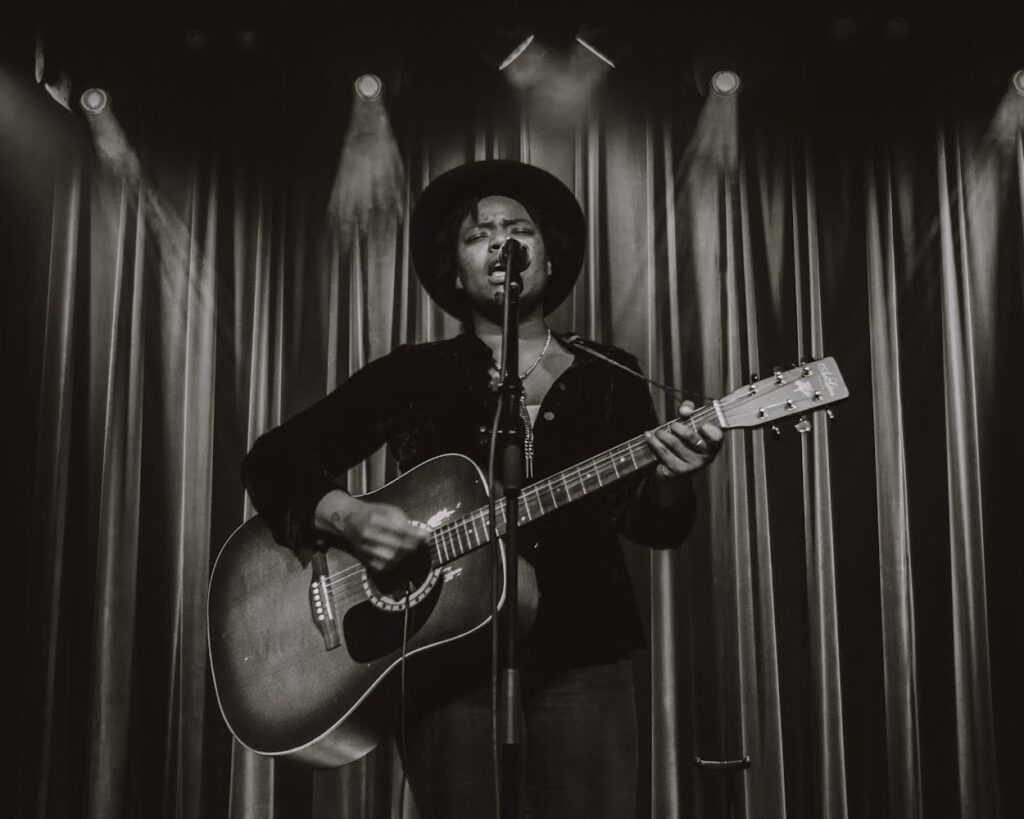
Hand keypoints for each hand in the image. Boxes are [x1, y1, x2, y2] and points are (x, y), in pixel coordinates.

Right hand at [314, 491, 428, 572]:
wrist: (349, 521)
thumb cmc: (374, 514)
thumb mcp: (389, 510)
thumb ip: (404, 521)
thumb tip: (423, 535)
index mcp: (374, 519)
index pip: (399, 530)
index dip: (415, 535)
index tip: (426, 536)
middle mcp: (367, 535)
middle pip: (396, 546)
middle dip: (412, 546)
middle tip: (420, 544)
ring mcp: (364, 548)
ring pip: (390, 558)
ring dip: (404, 555)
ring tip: (410, 549)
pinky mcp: (364, 559)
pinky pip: (383, 566)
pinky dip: (394, 563)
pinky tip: (399, 556)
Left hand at [644, 401, 723, 480]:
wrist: (676, 469)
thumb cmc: (686, 441)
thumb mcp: (690, 424)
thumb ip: (689, 411)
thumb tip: (684, 411)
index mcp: (712, 445)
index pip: (717, 438)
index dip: (711, 432)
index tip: (703, 426)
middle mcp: (705, 457)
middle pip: (692, 438)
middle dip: (678, 428)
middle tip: (672, 425)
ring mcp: (691, 466)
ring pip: (674, 444)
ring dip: (663, 434)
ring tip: (658, 431)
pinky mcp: (676, 471)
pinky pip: (663, 453)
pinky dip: (654, 443)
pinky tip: (649, 437)